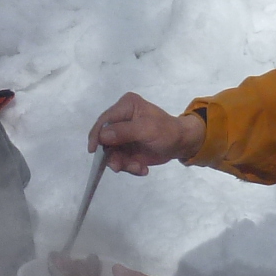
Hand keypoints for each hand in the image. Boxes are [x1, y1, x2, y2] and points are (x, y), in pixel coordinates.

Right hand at [88, 92, 204, 175]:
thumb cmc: (168, 131)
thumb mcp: (147, 129)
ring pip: (111, 153)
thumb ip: (124, 131)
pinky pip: (120, 160)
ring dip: (123, 164)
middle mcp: (121, 119)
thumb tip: (103, 136)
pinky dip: (129, 167)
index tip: (93, 151)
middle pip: (105, 139)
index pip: (104, 120)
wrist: (182, 144)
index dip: (97, 135)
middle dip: (113, 155)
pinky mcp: (126, 148)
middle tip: (120, 167)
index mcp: (125, 106)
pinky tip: (142, 168)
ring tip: (138, 168)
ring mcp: (122, 135)